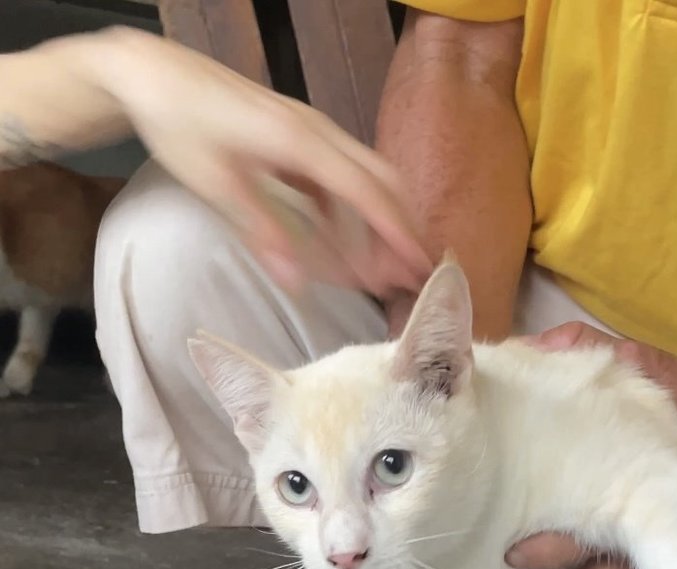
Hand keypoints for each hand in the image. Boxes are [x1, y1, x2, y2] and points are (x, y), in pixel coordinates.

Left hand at [104, 31, 430, 297]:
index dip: (398, 233)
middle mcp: (316, 132)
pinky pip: (339, 177)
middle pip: (381, 181)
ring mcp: (310, 132)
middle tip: (414, 276)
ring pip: (365, 178)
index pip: (367, 192)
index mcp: (301, 142)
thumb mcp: (217, 185)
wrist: (155, 75)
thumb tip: (298, 286)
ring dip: (379, 222)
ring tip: (385, 269)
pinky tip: (345, 245)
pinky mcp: (298, 137)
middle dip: (402, 229)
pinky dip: (351, 212)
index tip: (422, 267)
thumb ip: (264, 234)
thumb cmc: (180, 125)